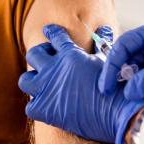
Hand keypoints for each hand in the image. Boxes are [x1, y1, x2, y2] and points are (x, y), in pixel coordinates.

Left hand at [19, 24, 143, 143]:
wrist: (118, 113)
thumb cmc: (117, 86)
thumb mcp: (108, 61)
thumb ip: (101, 44)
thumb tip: (104, 29)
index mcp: (70, 54)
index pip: (55, 36)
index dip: (52, 32)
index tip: (49, 30)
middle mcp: (54, 69)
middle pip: (34, 54)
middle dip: (40, 55)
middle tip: (48, 61)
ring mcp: (47, 89)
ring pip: (25, 80)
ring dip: (32, 81)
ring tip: (42, 84)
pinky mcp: (46, 110)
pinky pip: (30, 107)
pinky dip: (37, 107)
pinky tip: (47, 107)